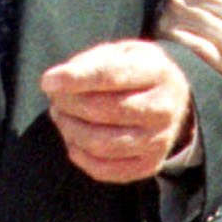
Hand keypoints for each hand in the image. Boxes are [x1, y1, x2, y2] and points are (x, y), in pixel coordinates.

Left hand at [40, 39, 195, 182]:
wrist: (173, 100)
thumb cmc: (137, 72)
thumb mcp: (121, 52)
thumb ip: (91, 62)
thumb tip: (54, 84)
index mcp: (158, 73)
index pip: (111, 76)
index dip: (76, 80)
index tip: (47, 82)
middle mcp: (163, 110)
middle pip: (101, 111)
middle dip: (69, 104)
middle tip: (56, 98)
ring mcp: (158, 141)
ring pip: (100, 144)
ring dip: (70, 130)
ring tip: (62, 116)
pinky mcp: (148, 165)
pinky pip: (103, 169)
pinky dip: (79, 155)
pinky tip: (74, 139)